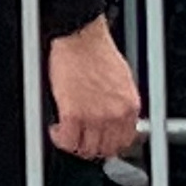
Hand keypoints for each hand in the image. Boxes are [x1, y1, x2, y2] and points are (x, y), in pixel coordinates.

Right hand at [46, 17, 139, 161]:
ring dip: (75, 144)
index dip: (108, 143)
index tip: (98, 140)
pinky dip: (60, 138)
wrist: (80, 36)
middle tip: (80, 139)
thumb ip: (119, 102)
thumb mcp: (121, 79)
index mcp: (129, 106)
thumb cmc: (96, 49)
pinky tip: (56, 129)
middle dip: (91, 147)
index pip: (124, 141)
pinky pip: (67, 139)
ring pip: (85, 148)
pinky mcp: (73, 113)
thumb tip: (112, 113)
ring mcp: (95, 117)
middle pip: (105, 149)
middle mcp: (115, 115)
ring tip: (66, 133)